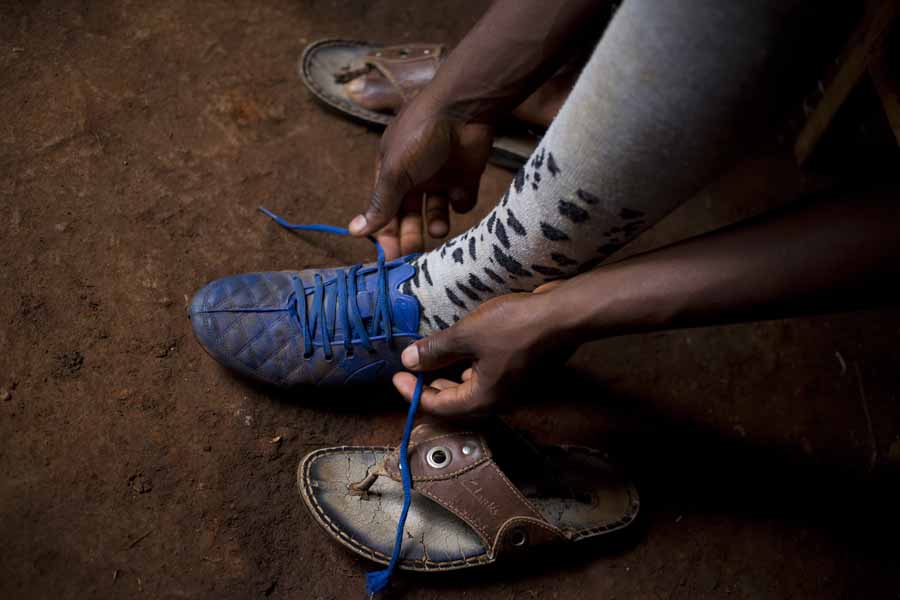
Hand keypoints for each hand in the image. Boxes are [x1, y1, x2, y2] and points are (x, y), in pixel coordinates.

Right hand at [348, 94, 493, 258]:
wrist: (464, 110)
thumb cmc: (420, 136)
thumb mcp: (395, 172)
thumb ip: (380, 204)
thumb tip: (354, 231)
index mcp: (391, 174)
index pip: (384, 212)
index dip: (385, 234)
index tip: (389, 257)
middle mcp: (414, 178)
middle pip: (408, 217)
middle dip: (410, 236)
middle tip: (413, 254)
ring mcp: (440, 178)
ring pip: (435, 214)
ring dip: (435, 225)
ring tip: (437, 228)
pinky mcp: (465, 178)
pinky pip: (462, 202)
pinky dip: (461, 202)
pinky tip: (459, 192)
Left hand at [392, 283, 575, 414]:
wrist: (562, 316)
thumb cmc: (514, 326)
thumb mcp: (466, 334)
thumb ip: (435, 349)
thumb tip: (408, 361)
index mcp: (482, 399)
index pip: (438, 406)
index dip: (413, 392)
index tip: (396, 375)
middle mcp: (497, 401)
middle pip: (455, 405)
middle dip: (430, 389)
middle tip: (411, 372)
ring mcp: (510, 388)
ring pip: (471, 392)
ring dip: (449, 380)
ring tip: (432, 361)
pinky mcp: (518, 373)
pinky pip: (485, 380)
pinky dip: (467, 371)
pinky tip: (462, 353)